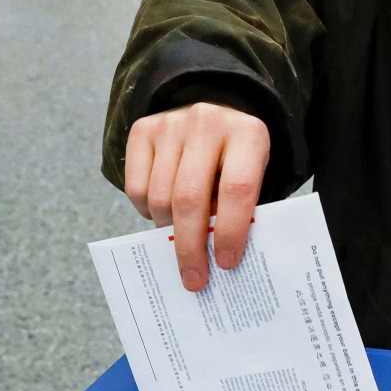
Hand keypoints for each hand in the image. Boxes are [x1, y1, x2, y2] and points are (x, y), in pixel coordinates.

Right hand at [123, 102, 270, 290]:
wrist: (214, 111)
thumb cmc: (237, 156)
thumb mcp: (254, 173)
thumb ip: (242, 208)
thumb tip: (221, 263)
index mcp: (248, 134)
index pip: (237, 188)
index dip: (230, 230)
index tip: (226, 264)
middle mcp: (207, 122)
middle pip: (190, 197)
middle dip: (191, 246)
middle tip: (194, 279)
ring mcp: (171, 124)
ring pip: (159, 197)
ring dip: (168, 230)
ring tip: (182, 243)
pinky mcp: (143, 130)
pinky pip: (136, 188)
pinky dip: (147, 212)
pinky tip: (163, 213)